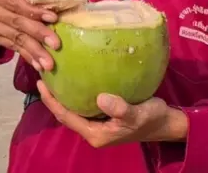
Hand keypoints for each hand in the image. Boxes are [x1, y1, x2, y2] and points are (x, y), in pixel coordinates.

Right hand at [0, 0, 59, 71]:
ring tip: (49, 63)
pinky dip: (26, 55)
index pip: (13, 2)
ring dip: (33, 51)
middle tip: (56, 45)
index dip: (33, 11)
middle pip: (14, 22)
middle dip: (37, 34)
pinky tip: (38, 64)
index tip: (53, 19)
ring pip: (13, 37)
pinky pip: (11, 46)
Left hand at [36, 80, 188, 146]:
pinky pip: (86, 102)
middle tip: (44, 75)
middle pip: (66, 113)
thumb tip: (101, 97)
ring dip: (65, 93)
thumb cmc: (151, 120)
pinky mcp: (106, 114)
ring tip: (56, 74)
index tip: (41, 84)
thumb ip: (119, 108)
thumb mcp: (137, 114)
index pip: (66, 117)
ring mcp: (99, 123)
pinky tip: (78, 76)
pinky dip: (78, 91)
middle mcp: (93, 130)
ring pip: (75, 108)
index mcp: (95, 134)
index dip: (52, 102)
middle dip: (54, 97)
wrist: (166, 123)